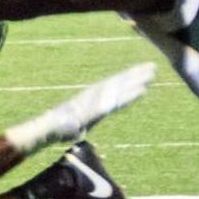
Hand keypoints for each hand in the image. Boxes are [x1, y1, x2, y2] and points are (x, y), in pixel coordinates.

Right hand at [5, 62, 155, 153]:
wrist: (45, 130)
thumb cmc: (55, 131)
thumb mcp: (71, 129)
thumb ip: (79, 127)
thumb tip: (78, 132)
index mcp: (89, 100)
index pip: (110, 89)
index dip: (124, 81)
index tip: (139, 75)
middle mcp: (93, 97)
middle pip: (117, 84)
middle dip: (134, 75)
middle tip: (152, 67)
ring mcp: (94, 101)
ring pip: (119, 88)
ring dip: (136, 80)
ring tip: (152, 71)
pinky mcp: (96, 110)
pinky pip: (116, 101)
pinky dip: (129, 95)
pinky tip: (143, 90)